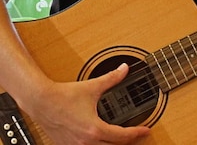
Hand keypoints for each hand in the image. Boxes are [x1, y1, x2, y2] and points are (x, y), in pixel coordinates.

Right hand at [28, 63, 149, 143]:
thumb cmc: (63, 95)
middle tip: (139, 135)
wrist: (40, 101)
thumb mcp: (92, 87)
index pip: (122, 136)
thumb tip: (124, 69)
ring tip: (122, 139)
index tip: (146, 130)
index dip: (137, 133)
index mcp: (94, 129)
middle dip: (129, 142)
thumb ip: (111, 78)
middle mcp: (85, 141)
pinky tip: (102, 141)